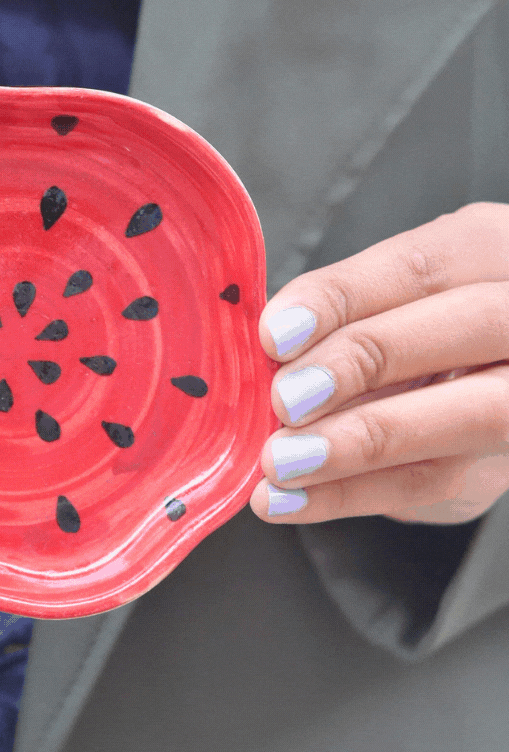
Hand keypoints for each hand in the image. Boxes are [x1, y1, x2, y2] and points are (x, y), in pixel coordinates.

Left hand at [249, 202, 508, 526]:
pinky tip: (293, 499)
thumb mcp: (388, 304)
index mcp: (491, 252)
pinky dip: (356, 493)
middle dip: (367, 359)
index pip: (423, 264)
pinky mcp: (507, 460)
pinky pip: (441, 479)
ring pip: (475, 412)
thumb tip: (267, 350)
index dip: (345, 296)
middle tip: (285, 400)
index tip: (275, 334)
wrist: (474, 394)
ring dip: (363, 442)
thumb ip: (344, 316)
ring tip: (281, 464)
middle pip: (470, 323)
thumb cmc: (415, 335)